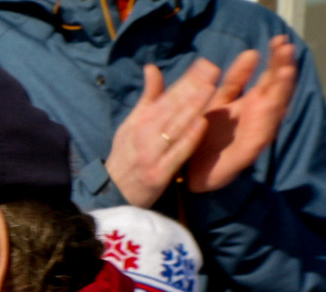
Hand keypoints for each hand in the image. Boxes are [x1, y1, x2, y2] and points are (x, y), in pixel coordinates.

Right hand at [109, 56, 226, 206]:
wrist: (112, 193)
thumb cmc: (127, 156)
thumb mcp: (131, 124)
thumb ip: (148, 97)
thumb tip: (152, 68)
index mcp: (140, 121)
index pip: (166, 96)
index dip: (186, 79)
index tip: (205, 63)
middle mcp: (144, 135)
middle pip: (172, 108)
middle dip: (192, 87)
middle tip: (212, 69)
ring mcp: (151, 154)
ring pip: (175, 127)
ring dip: (192, 107)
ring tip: (210, 88)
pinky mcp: (157, 174)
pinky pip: (176, 153)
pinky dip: (188, 138)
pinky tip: (201, 124)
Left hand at [185, 38, 297, 194]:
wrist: (185, 171)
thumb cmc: (203, 135)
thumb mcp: (217, 101)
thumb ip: (234, 80)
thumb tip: (252, 52)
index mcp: (252, 103)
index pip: (270, 76)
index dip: (276, 59)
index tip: (278, 39)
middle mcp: (258, 117)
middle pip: (277, 90)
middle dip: (284, 69)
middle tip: (287, 48)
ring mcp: (255, 134)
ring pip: (275, 110)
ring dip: (282, 92)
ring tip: (286, 71)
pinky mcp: (247, 153)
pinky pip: (261, 135)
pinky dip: (268, 121)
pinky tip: (271, 106)